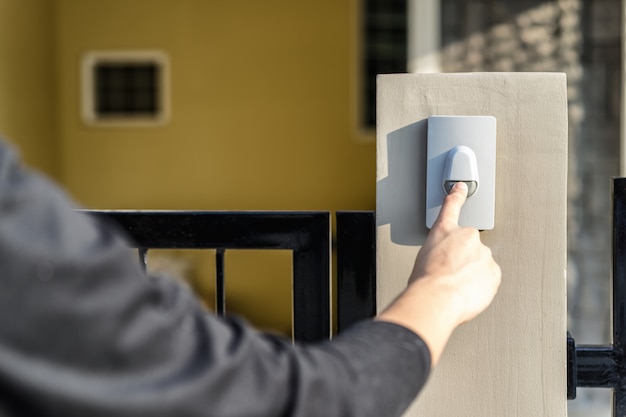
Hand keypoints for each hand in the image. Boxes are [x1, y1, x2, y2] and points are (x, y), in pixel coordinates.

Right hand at [377, 182, 500, 364]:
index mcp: (445, 230)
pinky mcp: (494, 272)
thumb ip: (438, 251)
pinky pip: (488, 278)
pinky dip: (480, 285)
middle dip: (462, 258)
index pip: (451, 206)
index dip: (457, 195)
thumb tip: (443, 262)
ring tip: (455, 286)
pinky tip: (466, 291)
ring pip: (479, 263)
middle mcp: (467, 237)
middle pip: (469, 246)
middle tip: (448, 274)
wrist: (437, 297)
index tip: (461, 187)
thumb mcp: (422, 256)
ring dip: (470, 273)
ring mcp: (482, 253)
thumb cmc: (425, 280)